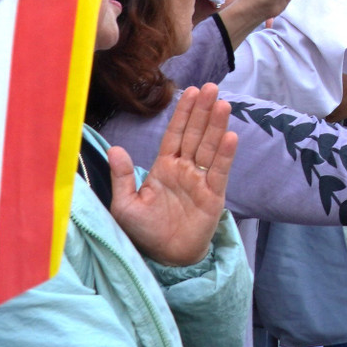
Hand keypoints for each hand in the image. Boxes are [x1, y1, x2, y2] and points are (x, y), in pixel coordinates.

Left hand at [108, 85, 237, 266]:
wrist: (165, 258)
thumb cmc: (144, 232)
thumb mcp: (125, 205)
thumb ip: (123, 176)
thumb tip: (115, 148)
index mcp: (164, 167)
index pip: (176, 134)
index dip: (184, 113)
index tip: (191, 91)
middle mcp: (185, 169)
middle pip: (196, 134)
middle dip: (203, 111)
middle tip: (212, 88)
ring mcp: (200, 181)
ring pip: (210, 147)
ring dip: (216, 125)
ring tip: (223, 104)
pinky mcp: (213, 196)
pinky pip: (220, 171)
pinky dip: (226, 154)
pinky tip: (231, 136)